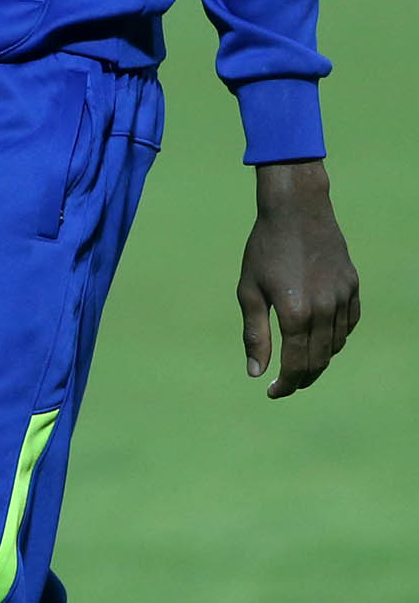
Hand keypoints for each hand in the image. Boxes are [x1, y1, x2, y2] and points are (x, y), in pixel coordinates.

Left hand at [237, 159, 359, 397]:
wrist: (296, 210)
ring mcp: (343, 298)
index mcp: (296, 313)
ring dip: (319, 360)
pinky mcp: (353, 287)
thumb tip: (254, 372)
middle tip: (284, 384)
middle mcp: (324, 310)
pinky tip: (320, 337)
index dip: (285, 385)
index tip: (271, 392)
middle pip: (319, 362)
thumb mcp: (249, 290)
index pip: (296, 366)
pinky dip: (336, 338)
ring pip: (336, 346)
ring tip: (299, 360)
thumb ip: (254, 334)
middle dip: (301, 378)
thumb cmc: (265, 249)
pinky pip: (349, 325)